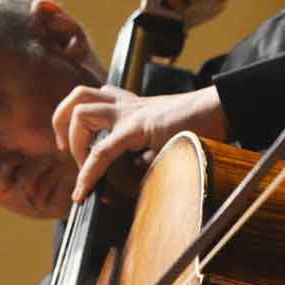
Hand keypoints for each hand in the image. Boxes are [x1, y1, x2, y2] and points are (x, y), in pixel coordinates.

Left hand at [51, 84, 228, 201]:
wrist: (223, 109)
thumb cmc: (201, 125)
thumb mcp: (164, 139)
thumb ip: (144, 154)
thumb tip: (131, 178)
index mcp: (131, 106)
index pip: (93, 104)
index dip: (74, 130)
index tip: (75, 161)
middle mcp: (126, 104)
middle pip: (78, 95)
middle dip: (61, 122)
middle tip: (66, 150)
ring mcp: (131, 111)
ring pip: (81, 108)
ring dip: (72, 138)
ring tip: (79, 162)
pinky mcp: (140, 125)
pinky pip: (103, 148)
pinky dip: (89, 170)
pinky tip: (85, 189)